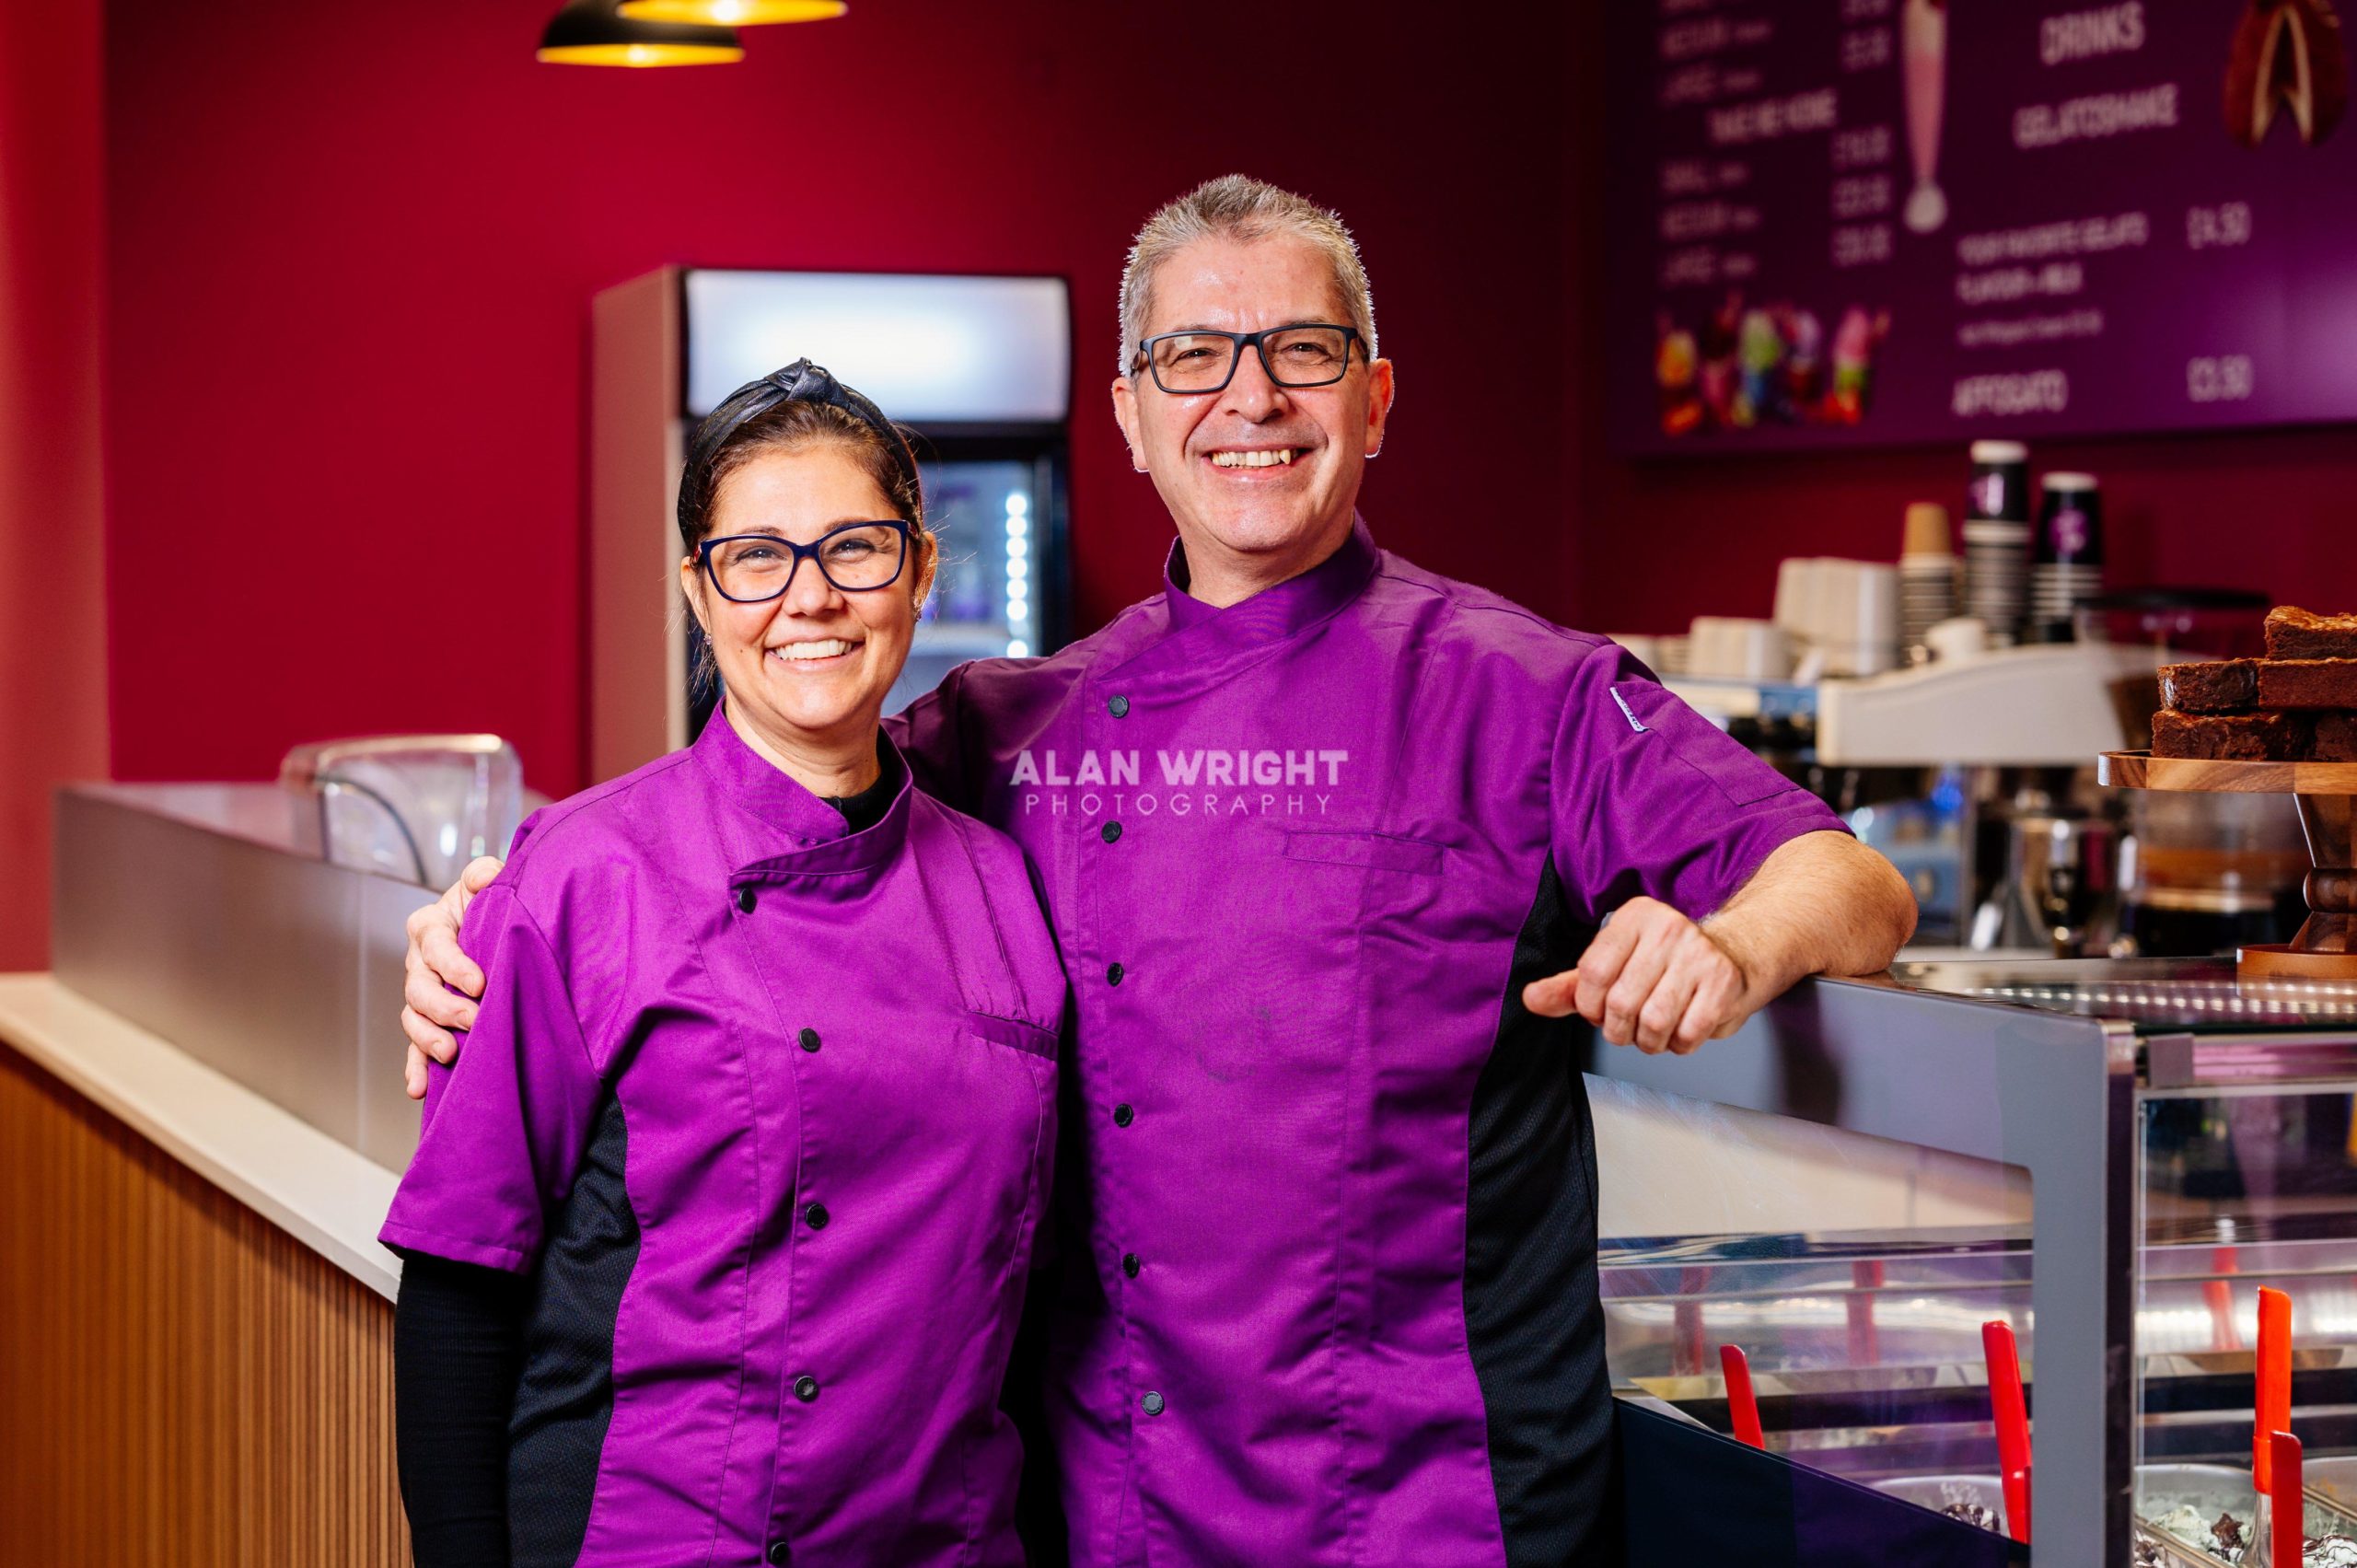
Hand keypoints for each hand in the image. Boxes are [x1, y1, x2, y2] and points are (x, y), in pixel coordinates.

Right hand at [401, 856, 504, 1098]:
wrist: (487, 924)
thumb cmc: (485, 903)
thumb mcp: (485, 883)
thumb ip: (484, 875)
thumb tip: (489, 873)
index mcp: (430, 927)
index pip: (436, 947)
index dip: (455, 965)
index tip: (479, 983)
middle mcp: (418, 962)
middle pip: (419, 988)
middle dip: (443, 1007)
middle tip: (472, 1020)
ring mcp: (420, 993)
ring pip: (413, 1018)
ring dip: (427, 1038)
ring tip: (449, 1054)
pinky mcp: (427, 1019)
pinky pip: (414, 1046)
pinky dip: (415, 1067)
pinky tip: (419, 1088)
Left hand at [1521, 897, 1755, 1054]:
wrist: (1733, 955)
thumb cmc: (1663, 963)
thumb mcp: (1613, 964)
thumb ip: (1570, 986)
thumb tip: (1530, 1000)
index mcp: (1634, 916)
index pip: (1591, 972)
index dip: (1589, 1005)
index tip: (1598, 1010)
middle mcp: (1668, 928)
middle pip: (1621, 1003)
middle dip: (1619, 1029)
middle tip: (1629, 1024)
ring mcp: (1699, 955)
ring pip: (1653, 1023)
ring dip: (1649, 1040)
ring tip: (1654, 1028)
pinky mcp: (1723, 983)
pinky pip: (1687, 1034)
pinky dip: (1679, 1044)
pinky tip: (1682, 1027)